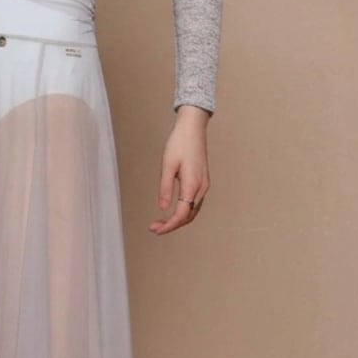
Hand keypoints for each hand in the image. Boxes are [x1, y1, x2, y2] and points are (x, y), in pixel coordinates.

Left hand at [149, 104, 210, 234]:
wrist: (193, 128)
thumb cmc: (179, 143)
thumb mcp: (167, 165)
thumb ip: (165, 188)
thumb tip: (162, 207)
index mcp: (192, 184)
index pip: (182, 214)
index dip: (168, 225)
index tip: (155, 229)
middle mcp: (201, 188)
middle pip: (188, 216)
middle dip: (171, 225)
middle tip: (154, 228)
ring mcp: (203, 185)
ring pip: (193, 211)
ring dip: (178, 220)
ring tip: (161, 222)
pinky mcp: (202, 182)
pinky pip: (194, 203)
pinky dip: (184, 212)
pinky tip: (173, 211)